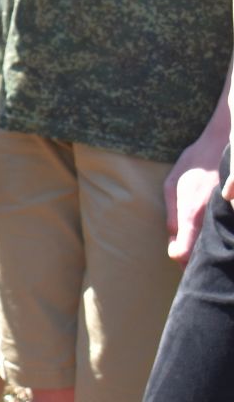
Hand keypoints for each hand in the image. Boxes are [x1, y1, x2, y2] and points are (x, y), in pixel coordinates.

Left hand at [167, 136, 223, 260]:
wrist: (223, 144)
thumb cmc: (194, 164)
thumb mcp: (172, 186)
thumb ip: (172, 215)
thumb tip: (173, 239)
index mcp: (192, 214)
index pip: (182, 254)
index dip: (176, 256)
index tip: (175, 248)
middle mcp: (211, 218)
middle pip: (202, 255)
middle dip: (193, 258)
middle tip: (188, 249)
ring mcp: (227, 214)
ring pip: (218, 245)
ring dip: (208, 248)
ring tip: (200, 242)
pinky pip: (228, 232)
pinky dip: (221, 236)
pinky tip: (215, 231)